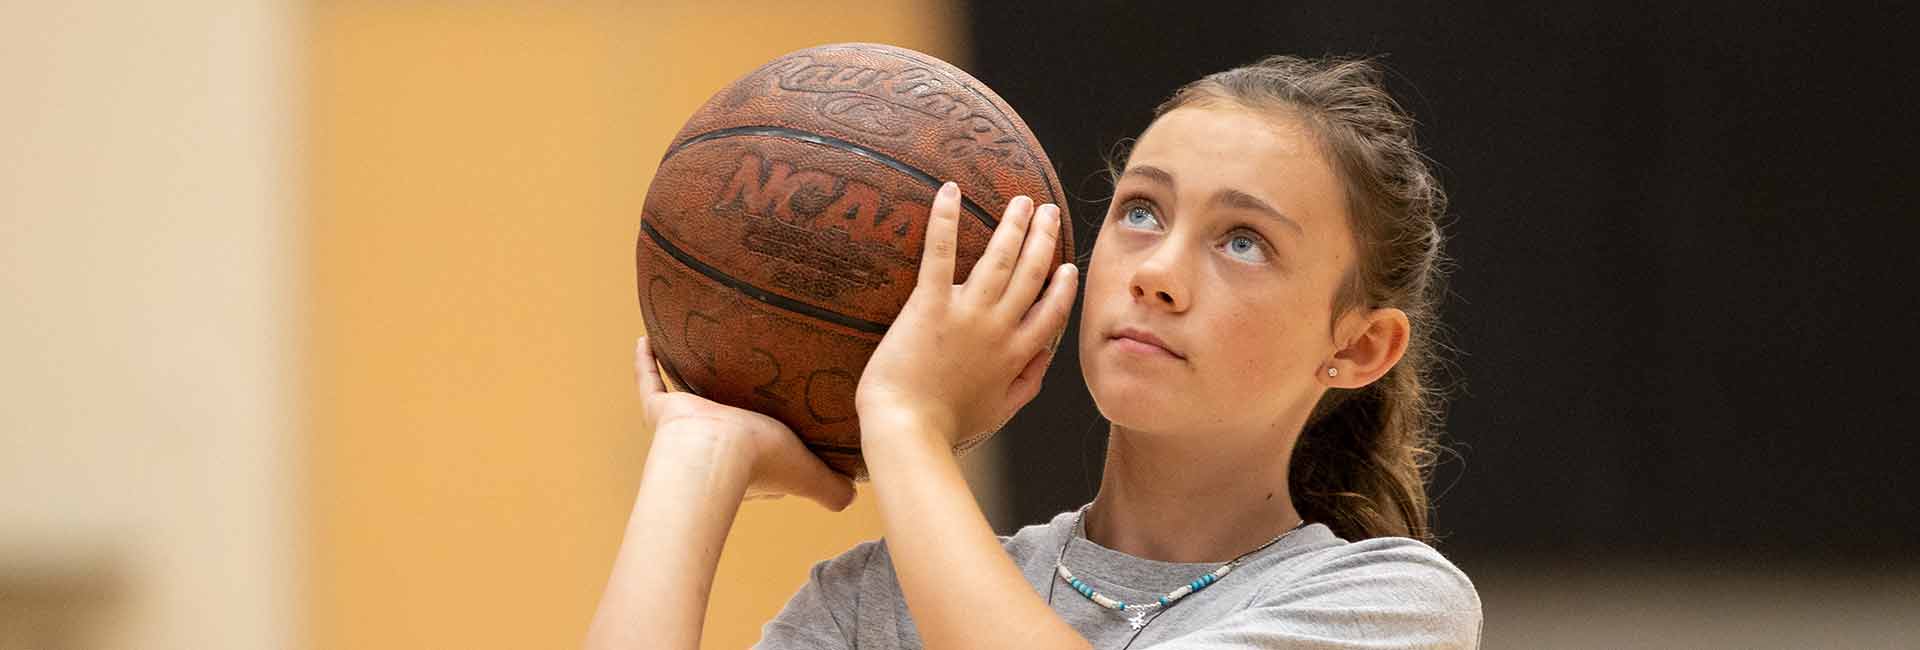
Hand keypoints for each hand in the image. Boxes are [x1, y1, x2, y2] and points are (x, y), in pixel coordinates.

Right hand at [633, 336, 854, 510]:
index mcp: (748, 459)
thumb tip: (853, 496)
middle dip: (735, 405)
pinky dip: (646, 363)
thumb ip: (831, 487)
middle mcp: (715, 443)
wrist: (713, 452)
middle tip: (748, 379)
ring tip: (698, 351)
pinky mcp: (664, 411)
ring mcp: (686, 426)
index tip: (789, 425)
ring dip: (688, 379)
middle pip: (726, 421)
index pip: (763, 451)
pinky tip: (646, 340)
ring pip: (687, 398)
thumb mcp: (808, 472)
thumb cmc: (761, 461)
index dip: (776, 442)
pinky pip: (650, 383)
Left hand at [854, 182, 1078, 447]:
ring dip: (1013, 225)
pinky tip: (950, 191)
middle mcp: (998, 327)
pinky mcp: (929, 305)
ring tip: (1022, 200)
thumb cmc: (947, 425)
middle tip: (1046, 211)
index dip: (1062, 286)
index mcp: (1016, 354)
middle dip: (1042, 238)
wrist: (908, 429)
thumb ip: (1028, 381)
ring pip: (999, 258)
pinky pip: (940, 255)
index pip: (1051, 311)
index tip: (1067, 265)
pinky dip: (945, 220)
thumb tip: (1046, 357)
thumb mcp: (1000, 410)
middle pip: (1030, 273)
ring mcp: (966, 314)